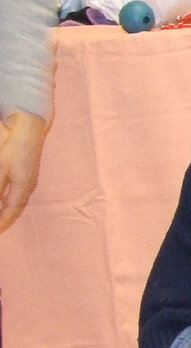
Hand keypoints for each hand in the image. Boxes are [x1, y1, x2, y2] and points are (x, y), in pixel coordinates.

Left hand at [0, 110, 48, 233]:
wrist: (30, 125)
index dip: (2, 223)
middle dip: (5, 219)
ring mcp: (28, 177)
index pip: (10, 211)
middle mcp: (27, 184)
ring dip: (7, 210)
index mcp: (22, 186)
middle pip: (15, 207)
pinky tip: (4, 199)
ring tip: (1, 217)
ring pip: (16, 200)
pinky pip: (17, 191)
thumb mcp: (1, 168)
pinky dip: (9, 200)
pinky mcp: (25, 170)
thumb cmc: (14, 146)